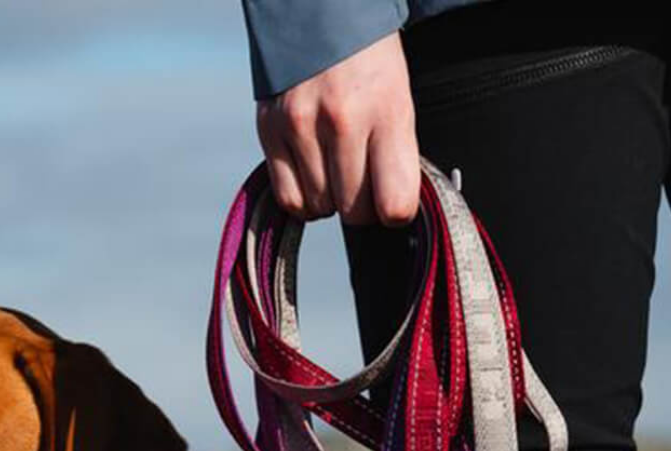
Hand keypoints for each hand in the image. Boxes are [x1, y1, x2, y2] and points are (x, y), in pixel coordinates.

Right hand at [256, 32, 420, 226]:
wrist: (321, 13)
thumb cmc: (369, 65)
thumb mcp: (399, 101)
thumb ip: (397, 156)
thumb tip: (392, 212)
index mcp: (387, 110)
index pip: (394, 203)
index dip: (396, 212)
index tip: (393, 202)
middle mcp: (342, 121)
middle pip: (354, 211)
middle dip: (362, 206)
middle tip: (364, 181)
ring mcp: (301, 126)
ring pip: (321, 208)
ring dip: (331, 199)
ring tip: (336, 167)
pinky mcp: (270, 131)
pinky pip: (290, 200)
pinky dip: (305, 199)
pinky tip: (314, 177)